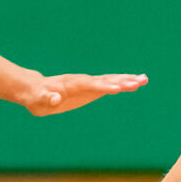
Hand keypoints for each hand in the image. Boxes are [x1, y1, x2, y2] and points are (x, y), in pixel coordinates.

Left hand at [15, 72, 147, 116]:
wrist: (36, 90)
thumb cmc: (36, 98)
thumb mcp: (38, 101)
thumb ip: (47, 99)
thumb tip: (54, 98)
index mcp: (71, 85)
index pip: (90, 85)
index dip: (104, 86)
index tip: (119, 87)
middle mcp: (83, 81)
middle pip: (105, 80)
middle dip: (122, 81)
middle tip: (140, 81)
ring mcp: (88, 84)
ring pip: (110, 80)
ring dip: (126, 80)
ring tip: (144, 79)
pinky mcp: (91, 89)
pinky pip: (109, 84)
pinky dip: (123, 83)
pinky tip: (136, 83)